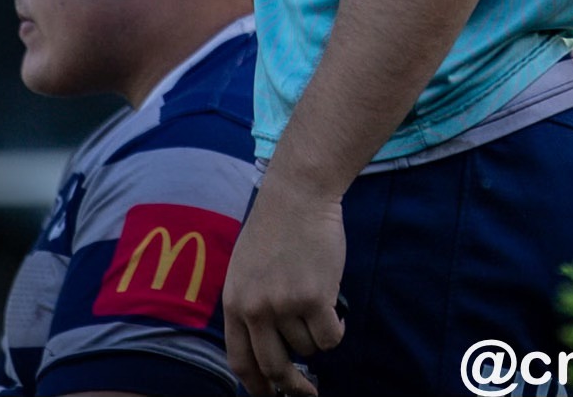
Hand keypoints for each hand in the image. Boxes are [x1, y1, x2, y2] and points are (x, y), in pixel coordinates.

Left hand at [223, 176, 346, 396]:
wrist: (299, 195)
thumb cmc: (276, 227)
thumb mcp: (246, 269)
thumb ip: (251, 305)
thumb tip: (267, 346)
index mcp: (235, 303)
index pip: (240, 361)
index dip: (255, 386)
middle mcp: (256, 310)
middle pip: (275, 367)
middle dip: (293, 385)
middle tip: (308, 391)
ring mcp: (285, 305)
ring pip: (307, 348)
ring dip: (318, 337)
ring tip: (321, 308)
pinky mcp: (315, 298)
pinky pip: (330, 337)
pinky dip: (337, 331)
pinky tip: (337, 312)